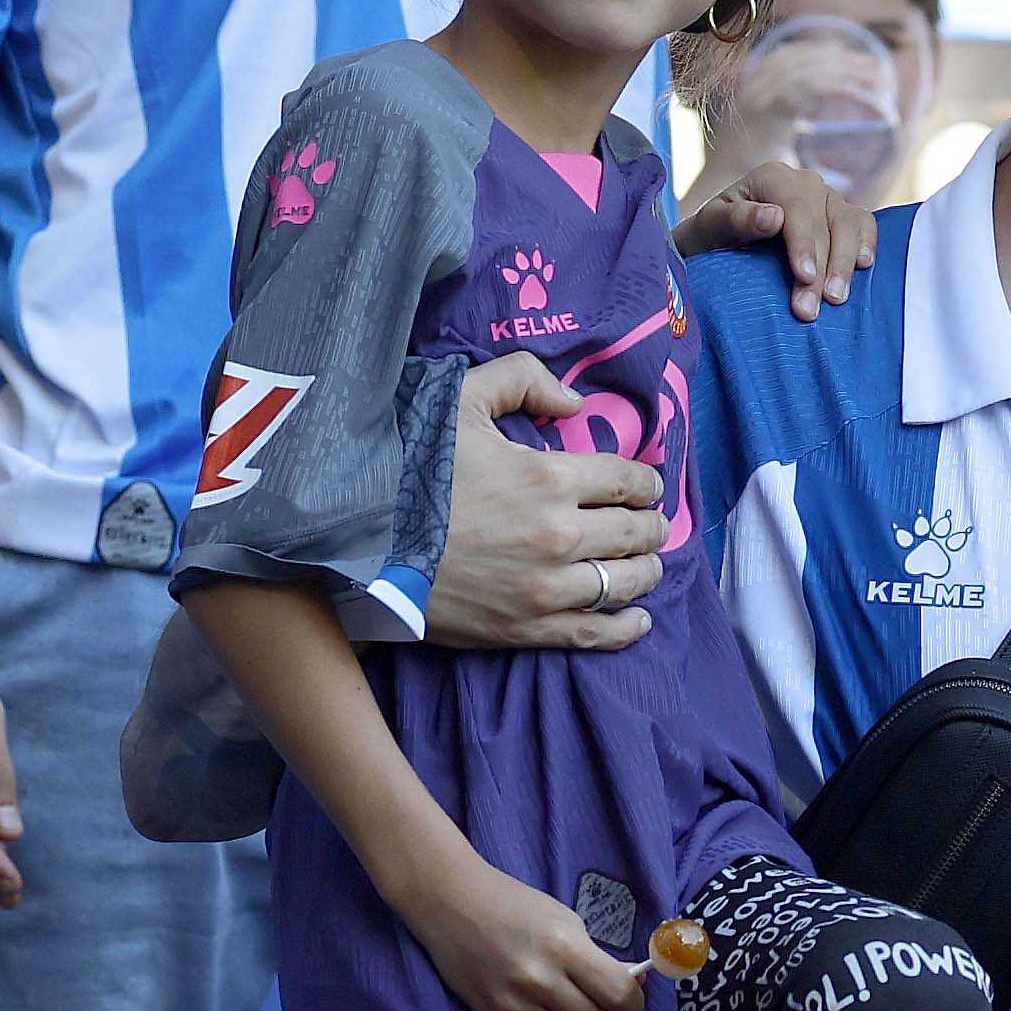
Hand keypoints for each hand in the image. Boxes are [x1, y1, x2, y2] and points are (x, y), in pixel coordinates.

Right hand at [412, 847, 644, 1010]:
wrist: (453, 904)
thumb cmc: (514, 905)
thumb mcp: (565, 920)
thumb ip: (596, 957)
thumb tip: (630, 987)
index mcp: (564, 946)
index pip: (619, 994)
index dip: (634, 1002)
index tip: (631, 999)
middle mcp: (540, 980)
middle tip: (597, 999)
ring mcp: (514, 1004)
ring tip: (569, 1008)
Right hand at [414, 352, 667, 650]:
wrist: (359, 539)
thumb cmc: (410, 465)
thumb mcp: (462, 397)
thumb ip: (523, 378)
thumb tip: (573, 403)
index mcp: (550, 477)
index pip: (628, 480)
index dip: (646, 482)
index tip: (647, 486)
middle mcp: (559, 535)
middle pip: (635, 533)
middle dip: (651, 525)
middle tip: (652, 524)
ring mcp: (544, 588)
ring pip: (624, 583)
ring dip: (645, 572)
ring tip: (647, 565)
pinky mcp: (524, 628)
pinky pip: (593, 633)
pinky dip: (625, 628)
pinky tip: (638, 621)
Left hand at [683, 152, 879, 314]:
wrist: (720, 241)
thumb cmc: (712, 235)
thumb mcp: (709, 227)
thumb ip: (736, 219)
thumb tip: (774, 218)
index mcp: (773, 177)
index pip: (796, 208)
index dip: (804, 243)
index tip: (804, 276)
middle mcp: (806, 183)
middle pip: (824, 223)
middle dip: (821, 268)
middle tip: (809, 310)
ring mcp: (828, 199)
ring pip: (850, 224)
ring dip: (846, 263)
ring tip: (836, 299)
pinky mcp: (842, 217)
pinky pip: (864, 225)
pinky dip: (867, 244)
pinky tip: (863, 267)